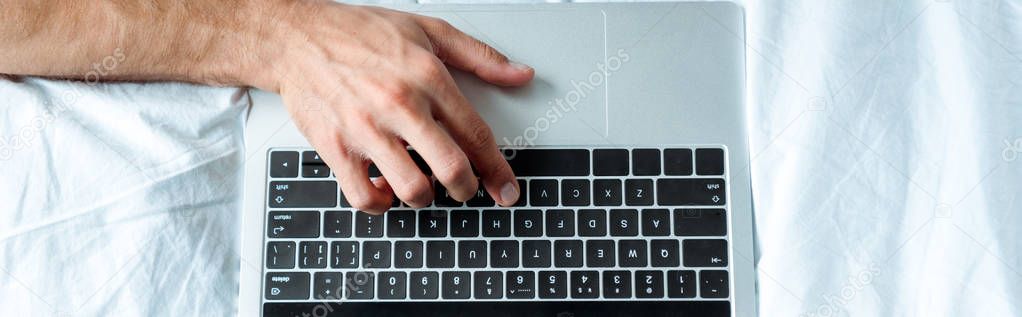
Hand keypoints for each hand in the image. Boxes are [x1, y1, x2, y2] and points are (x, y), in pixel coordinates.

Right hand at [249, 2, 533, 213]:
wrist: (296, 37)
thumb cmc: (358, 33)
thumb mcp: (428, 31)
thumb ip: (479, 56)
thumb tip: (519, 75)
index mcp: (427, 77)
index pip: (475, 134)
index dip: (497, 169)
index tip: (507, 189)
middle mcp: (399, 105)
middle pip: (451, 169)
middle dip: (468, 189)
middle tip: (466, 190)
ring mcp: (366, 129)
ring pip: (412, 189)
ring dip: (425, 198)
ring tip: (423, 185)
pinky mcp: (335, 148)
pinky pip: (364, 197)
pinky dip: (380, 203)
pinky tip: (384, 188)